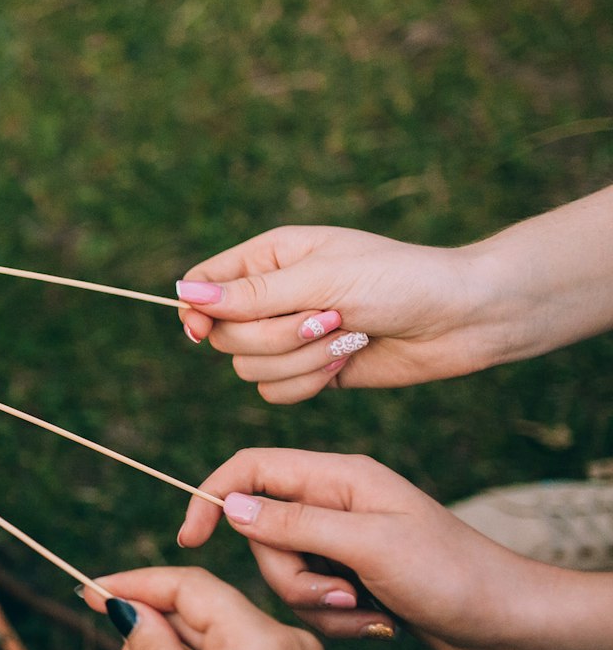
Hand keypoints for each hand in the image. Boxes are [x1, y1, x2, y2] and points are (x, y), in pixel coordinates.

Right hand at [175, 226, 506, 402]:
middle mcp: (273, 296)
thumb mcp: (323, 279)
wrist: (464, 318)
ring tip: (348, 336)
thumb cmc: (400, 280)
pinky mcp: (310, 371)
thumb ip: (252, 294)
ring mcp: (291, 335)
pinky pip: (275, 392)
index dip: (197, 311)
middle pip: (225, 334)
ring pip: (248, 367)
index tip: (205, 331)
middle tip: (327, 318)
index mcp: (270, 257)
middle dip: (274, 336)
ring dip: (300, 359)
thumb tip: (185, 296)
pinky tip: (346, 361)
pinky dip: (309, 383)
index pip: (202, 284)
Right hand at [179, 449, 573, 649]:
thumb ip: (294, 524)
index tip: (190, 541)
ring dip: (316, 603)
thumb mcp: (368, 546)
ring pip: (283, 573)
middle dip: (288, 575)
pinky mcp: (352, 579)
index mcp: (339, 478)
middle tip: (339, 592)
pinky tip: (378, 621)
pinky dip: (335, 619)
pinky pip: (310, 601)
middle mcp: (336, 504)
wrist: (510, 625)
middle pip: (262, 534)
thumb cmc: (452, 576)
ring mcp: (344, 543)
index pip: (251, 469)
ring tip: (365, 609)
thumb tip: (231, 507)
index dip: (213, 497)